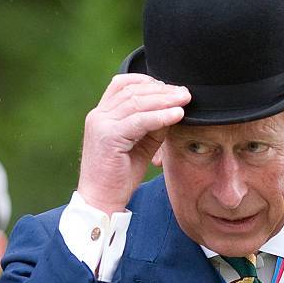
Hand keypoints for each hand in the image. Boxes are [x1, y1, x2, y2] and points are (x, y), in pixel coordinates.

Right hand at [77, 73, 190, 214]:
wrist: (101, 200)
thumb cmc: (120, 176)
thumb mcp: (140, 145)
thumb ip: (153, 126)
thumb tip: (174, 109)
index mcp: (102, 115)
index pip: (122, 84)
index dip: (148, 82)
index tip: (171, 88)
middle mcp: (98, 116)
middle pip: (132, 90)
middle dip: (161, 89)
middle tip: (185, 92)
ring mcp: (101, 125)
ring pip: (136, 102)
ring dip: (164, 99)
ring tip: (185, 100)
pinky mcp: (108, 137)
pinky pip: (139, 121)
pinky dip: (160, 116)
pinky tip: (177, 115)